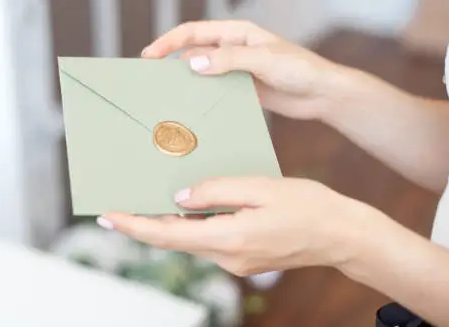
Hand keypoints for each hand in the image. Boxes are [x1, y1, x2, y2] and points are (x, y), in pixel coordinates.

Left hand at [97, 177, 367, 275]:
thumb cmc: (307, 205)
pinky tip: (184, 207)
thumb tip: (179, 197)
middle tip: (116, 206)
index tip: (107, 216)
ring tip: (145, 199)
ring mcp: (235, 262)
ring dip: (165, 223)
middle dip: (143, 224)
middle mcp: (227, 257)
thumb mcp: (260, 187)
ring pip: (188, 240)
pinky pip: (206, 240)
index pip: (167, 234)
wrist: (341, 235)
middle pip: (173, 239)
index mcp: (230, 238)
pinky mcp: (243, 257)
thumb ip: (216, 191)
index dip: (134, 225)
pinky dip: (189, 225)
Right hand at [141, 20, 345, 119]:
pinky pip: (214, 90)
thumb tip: (192, 63)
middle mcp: (232, 49)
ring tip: (165, 96)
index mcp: (236, 33)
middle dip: (170, 63)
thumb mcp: (264, 60)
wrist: (321, 93)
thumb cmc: (299, 69)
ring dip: (185, 82)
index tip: (149, 56)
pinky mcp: (240, 89)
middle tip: (150, 80)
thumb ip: (229, 61)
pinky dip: (201, 97)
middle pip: (192, 52)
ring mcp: (235, 70)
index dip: (168, 42)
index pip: (193, 33)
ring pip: (201, 73)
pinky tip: (191, 108)